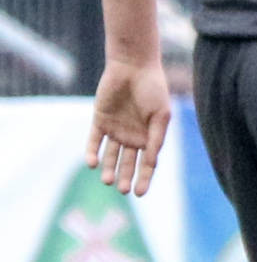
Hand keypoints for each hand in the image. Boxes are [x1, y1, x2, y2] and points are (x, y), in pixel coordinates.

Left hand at [87, 60, 171, 195]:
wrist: (134, 67)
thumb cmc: (153, 89)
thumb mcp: (160, 116)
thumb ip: (155, 138)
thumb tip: (151, 162)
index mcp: (150, 137)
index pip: (147, 164)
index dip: (144, 179)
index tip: (140, 193)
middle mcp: (133, 136)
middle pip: (127, 163)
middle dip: (125, 177)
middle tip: (123, 190)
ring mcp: (116, 129)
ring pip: (110, 155)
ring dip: (108, 169)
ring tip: (106, 180)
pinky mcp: (100, 121)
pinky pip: (94, 140)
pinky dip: (92, 152)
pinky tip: (91, 163)